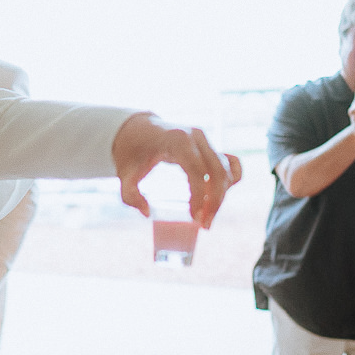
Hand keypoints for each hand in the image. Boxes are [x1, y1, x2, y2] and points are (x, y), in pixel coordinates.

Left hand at [111, 114, 242, 227]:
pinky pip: (230, 163)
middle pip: (218, 171)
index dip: (199, 196)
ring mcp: (206, 140)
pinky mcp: (210, 146)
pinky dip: (229, 180)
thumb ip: (130, 195)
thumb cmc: (132, 152)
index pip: (197, 171)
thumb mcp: (123, 173)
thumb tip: (147, 213)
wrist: (138, 130)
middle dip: (215, 201)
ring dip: (222, 196)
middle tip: (204, 225)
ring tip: (207, 218)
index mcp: (177, 140)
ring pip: (226, 170)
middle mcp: (196, 137)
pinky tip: (217, 198)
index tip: (194, 217)